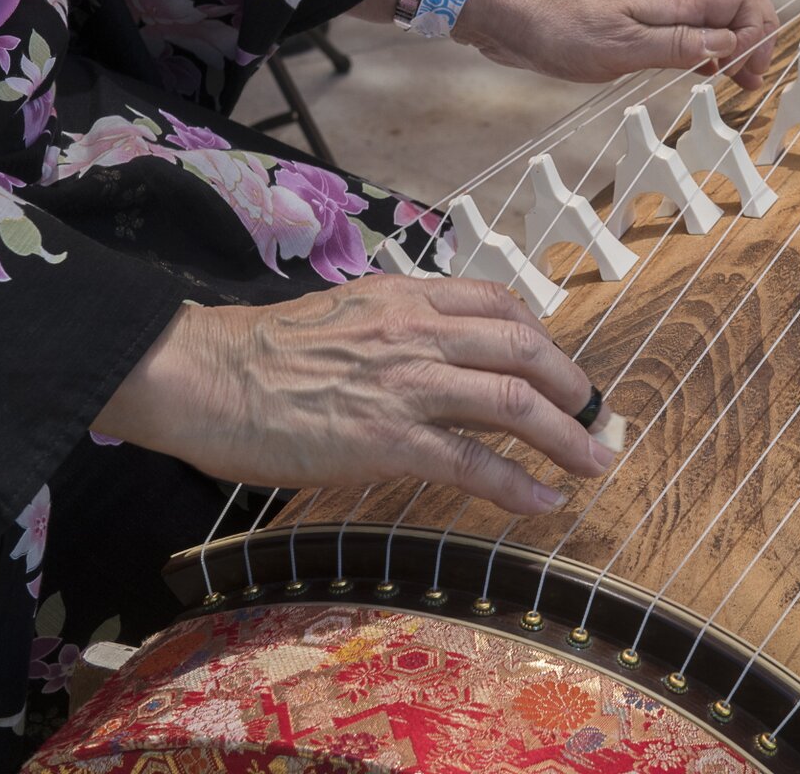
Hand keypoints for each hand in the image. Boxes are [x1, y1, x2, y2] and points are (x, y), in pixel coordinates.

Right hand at [93, 275, 616, 514]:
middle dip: (571, 384)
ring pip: (512, 400)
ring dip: (565, 434)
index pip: (496, 303)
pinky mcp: (387, 439)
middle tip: (594, 416)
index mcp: (403, 298)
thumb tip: (428, 354)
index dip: (540, 335)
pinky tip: (544, 501)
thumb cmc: (257, 353)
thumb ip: (392, 327)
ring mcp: (406, 385)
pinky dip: (517, 482)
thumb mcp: (341, 315)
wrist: (205, 376)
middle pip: (523, 347)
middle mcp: (417, 332)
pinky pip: (471, 462)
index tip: (555, 364)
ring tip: (593, 461)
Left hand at [452, 0, 779, 88]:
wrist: (510, 13)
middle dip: (757, 31)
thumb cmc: (557, 28)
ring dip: (735, 41)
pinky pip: (689, 26)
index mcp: (671, 0)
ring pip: (716, 12)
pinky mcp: (637, 22)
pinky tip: (704, 72)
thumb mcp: (620, 48)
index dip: (758, 32)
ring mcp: (654, 9)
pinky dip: (707, 47)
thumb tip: (728, 46)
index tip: (749, 70)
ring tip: (738, 78)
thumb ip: (677, 46)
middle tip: (752, 73)